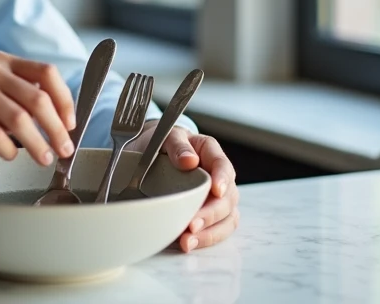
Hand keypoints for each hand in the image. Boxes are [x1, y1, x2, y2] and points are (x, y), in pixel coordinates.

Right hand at [0, 51, 77, 165]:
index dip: (65, 100)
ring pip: (20, 118)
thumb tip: (55, 124)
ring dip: (38, 143)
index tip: (71, 124)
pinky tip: (10, 156)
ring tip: (44, 159)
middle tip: (64, 149)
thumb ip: (14, 101)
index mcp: (0, 61)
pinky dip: (8, 149)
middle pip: (38, 98)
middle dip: (57, 128)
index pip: (47, 73)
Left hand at [138, 123, 238, 251]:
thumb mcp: (166, 136)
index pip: (223, 166)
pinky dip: (205, 239)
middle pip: (227, 198)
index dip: (223, 179)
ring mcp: (217, 198)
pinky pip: (217, 230)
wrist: (152, 153)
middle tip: (192, 224)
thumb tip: (189, 160)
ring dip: (209, 233)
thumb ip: (178, 145)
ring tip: (188, 242)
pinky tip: (189, 244)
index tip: (216, 190)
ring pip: (227, 218)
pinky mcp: (209, 215)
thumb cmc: (163, 143)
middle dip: (211, 214)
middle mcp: (219, 176)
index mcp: (210, 152)